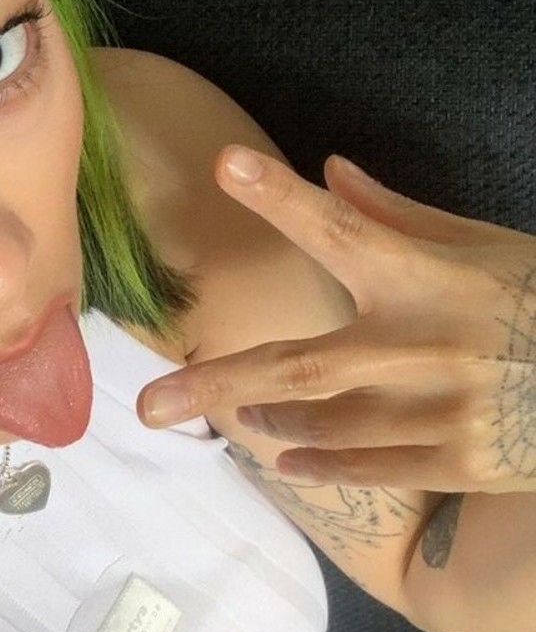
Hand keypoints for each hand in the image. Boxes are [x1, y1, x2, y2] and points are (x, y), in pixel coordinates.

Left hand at [139, 146, 535, 493]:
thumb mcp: (484, 247)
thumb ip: (400, 215)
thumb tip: (334, 168)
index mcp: (428, 277)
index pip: (344, 227)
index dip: (284, 197)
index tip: (227, 164)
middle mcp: (424, 345)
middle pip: (300, 366)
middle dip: (218, 383)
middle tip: (148, 406)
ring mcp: (441, 411)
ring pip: (323, 423)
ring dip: (266, 418)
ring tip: (229, 413)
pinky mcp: (459, 461)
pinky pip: (366, 467)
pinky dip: (318, 460)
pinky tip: (280, 454)